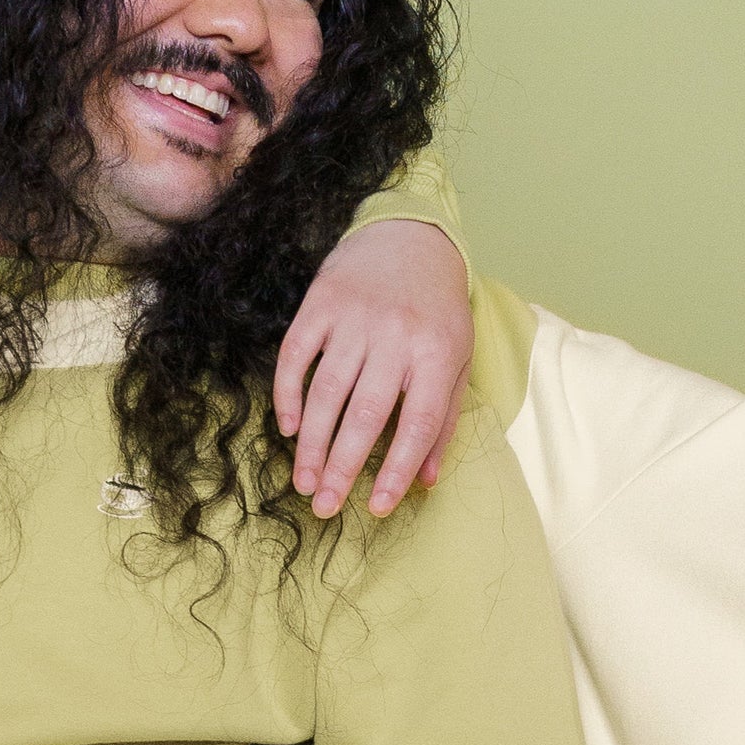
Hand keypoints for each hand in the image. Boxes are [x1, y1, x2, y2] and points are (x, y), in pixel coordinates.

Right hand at [273, 219, 470, 520]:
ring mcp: (355, 318)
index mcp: (436, 354)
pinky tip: (288, 428)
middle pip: (365, 413)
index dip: (397, 469)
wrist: (409, 237)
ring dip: (311, 443)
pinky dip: (288, 394)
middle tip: (324, 507)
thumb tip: (426, 481)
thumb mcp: (456, 360)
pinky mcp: (321, 303)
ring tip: (304, 481)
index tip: (377, 507)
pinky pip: (296, 355)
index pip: (417, 423)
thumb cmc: (436, 311)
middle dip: (342, 466)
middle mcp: (395, 336)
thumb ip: (443, 420)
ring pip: (326, 391)